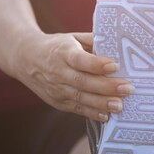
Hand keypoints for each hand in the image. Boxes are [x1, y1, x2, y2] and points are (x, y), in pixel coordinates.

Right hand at [13, 32, 133, 121]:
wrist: (25, 58)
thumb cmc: (57, 46)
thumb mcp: (73, 37)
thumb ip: (94, 41)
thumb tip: (119, 45)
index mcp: (63, 52)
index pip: (80, 60)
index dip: (97, 64)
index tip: (114, 65)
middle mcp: (58, 72)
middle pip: (83, 81)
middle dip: (107, 86)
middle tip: (128, 88)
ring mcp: (57, 89)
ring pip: (81, 98)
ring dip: (102, 103)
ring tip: (120, 105)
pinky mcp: (57, 102)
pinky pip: (76, 109)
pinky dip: (91, 113)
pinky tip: (106, 115)